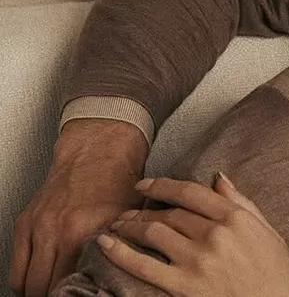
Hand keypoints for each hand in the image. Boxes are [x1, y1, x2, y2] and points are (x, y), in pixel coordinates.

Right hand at [9, 119, 146, 296]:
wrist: (97, 150)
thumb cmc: (118, 180)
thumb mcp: (129, 217)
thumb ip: (123, 247)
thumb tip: (122, 276)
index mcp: (84, 232)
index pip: (72, 282)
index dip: (78, 296)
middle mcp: (56, 232)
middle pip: (45, 287)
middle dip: (57, 296)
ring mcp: (37, 228)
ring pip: (27, 282)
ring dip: (39, 292)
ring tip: (55, 295)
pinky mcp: (25, 223)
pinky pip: (16, 267)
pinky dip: (24, 280)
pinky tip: (39, 284)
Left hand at [97, 174, 288, 296]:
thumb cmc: (279, 274)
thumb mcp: (268, 231)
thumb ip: (241, 203)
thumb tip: (219, 178)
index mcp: (235, 217)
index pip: (190, 193)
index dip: (162, 186)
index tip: (146, 185)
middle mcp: (213, 234)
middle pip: (169, 213)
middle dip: (143, 210)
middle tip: (127, 212)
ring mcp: (196, 260)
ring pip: (153, 233)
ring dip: (129, 226)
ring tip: (117, 226)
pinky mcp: (183, 286)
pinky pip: (143, 265)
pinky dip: (120, 253)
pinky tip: (106, 244)